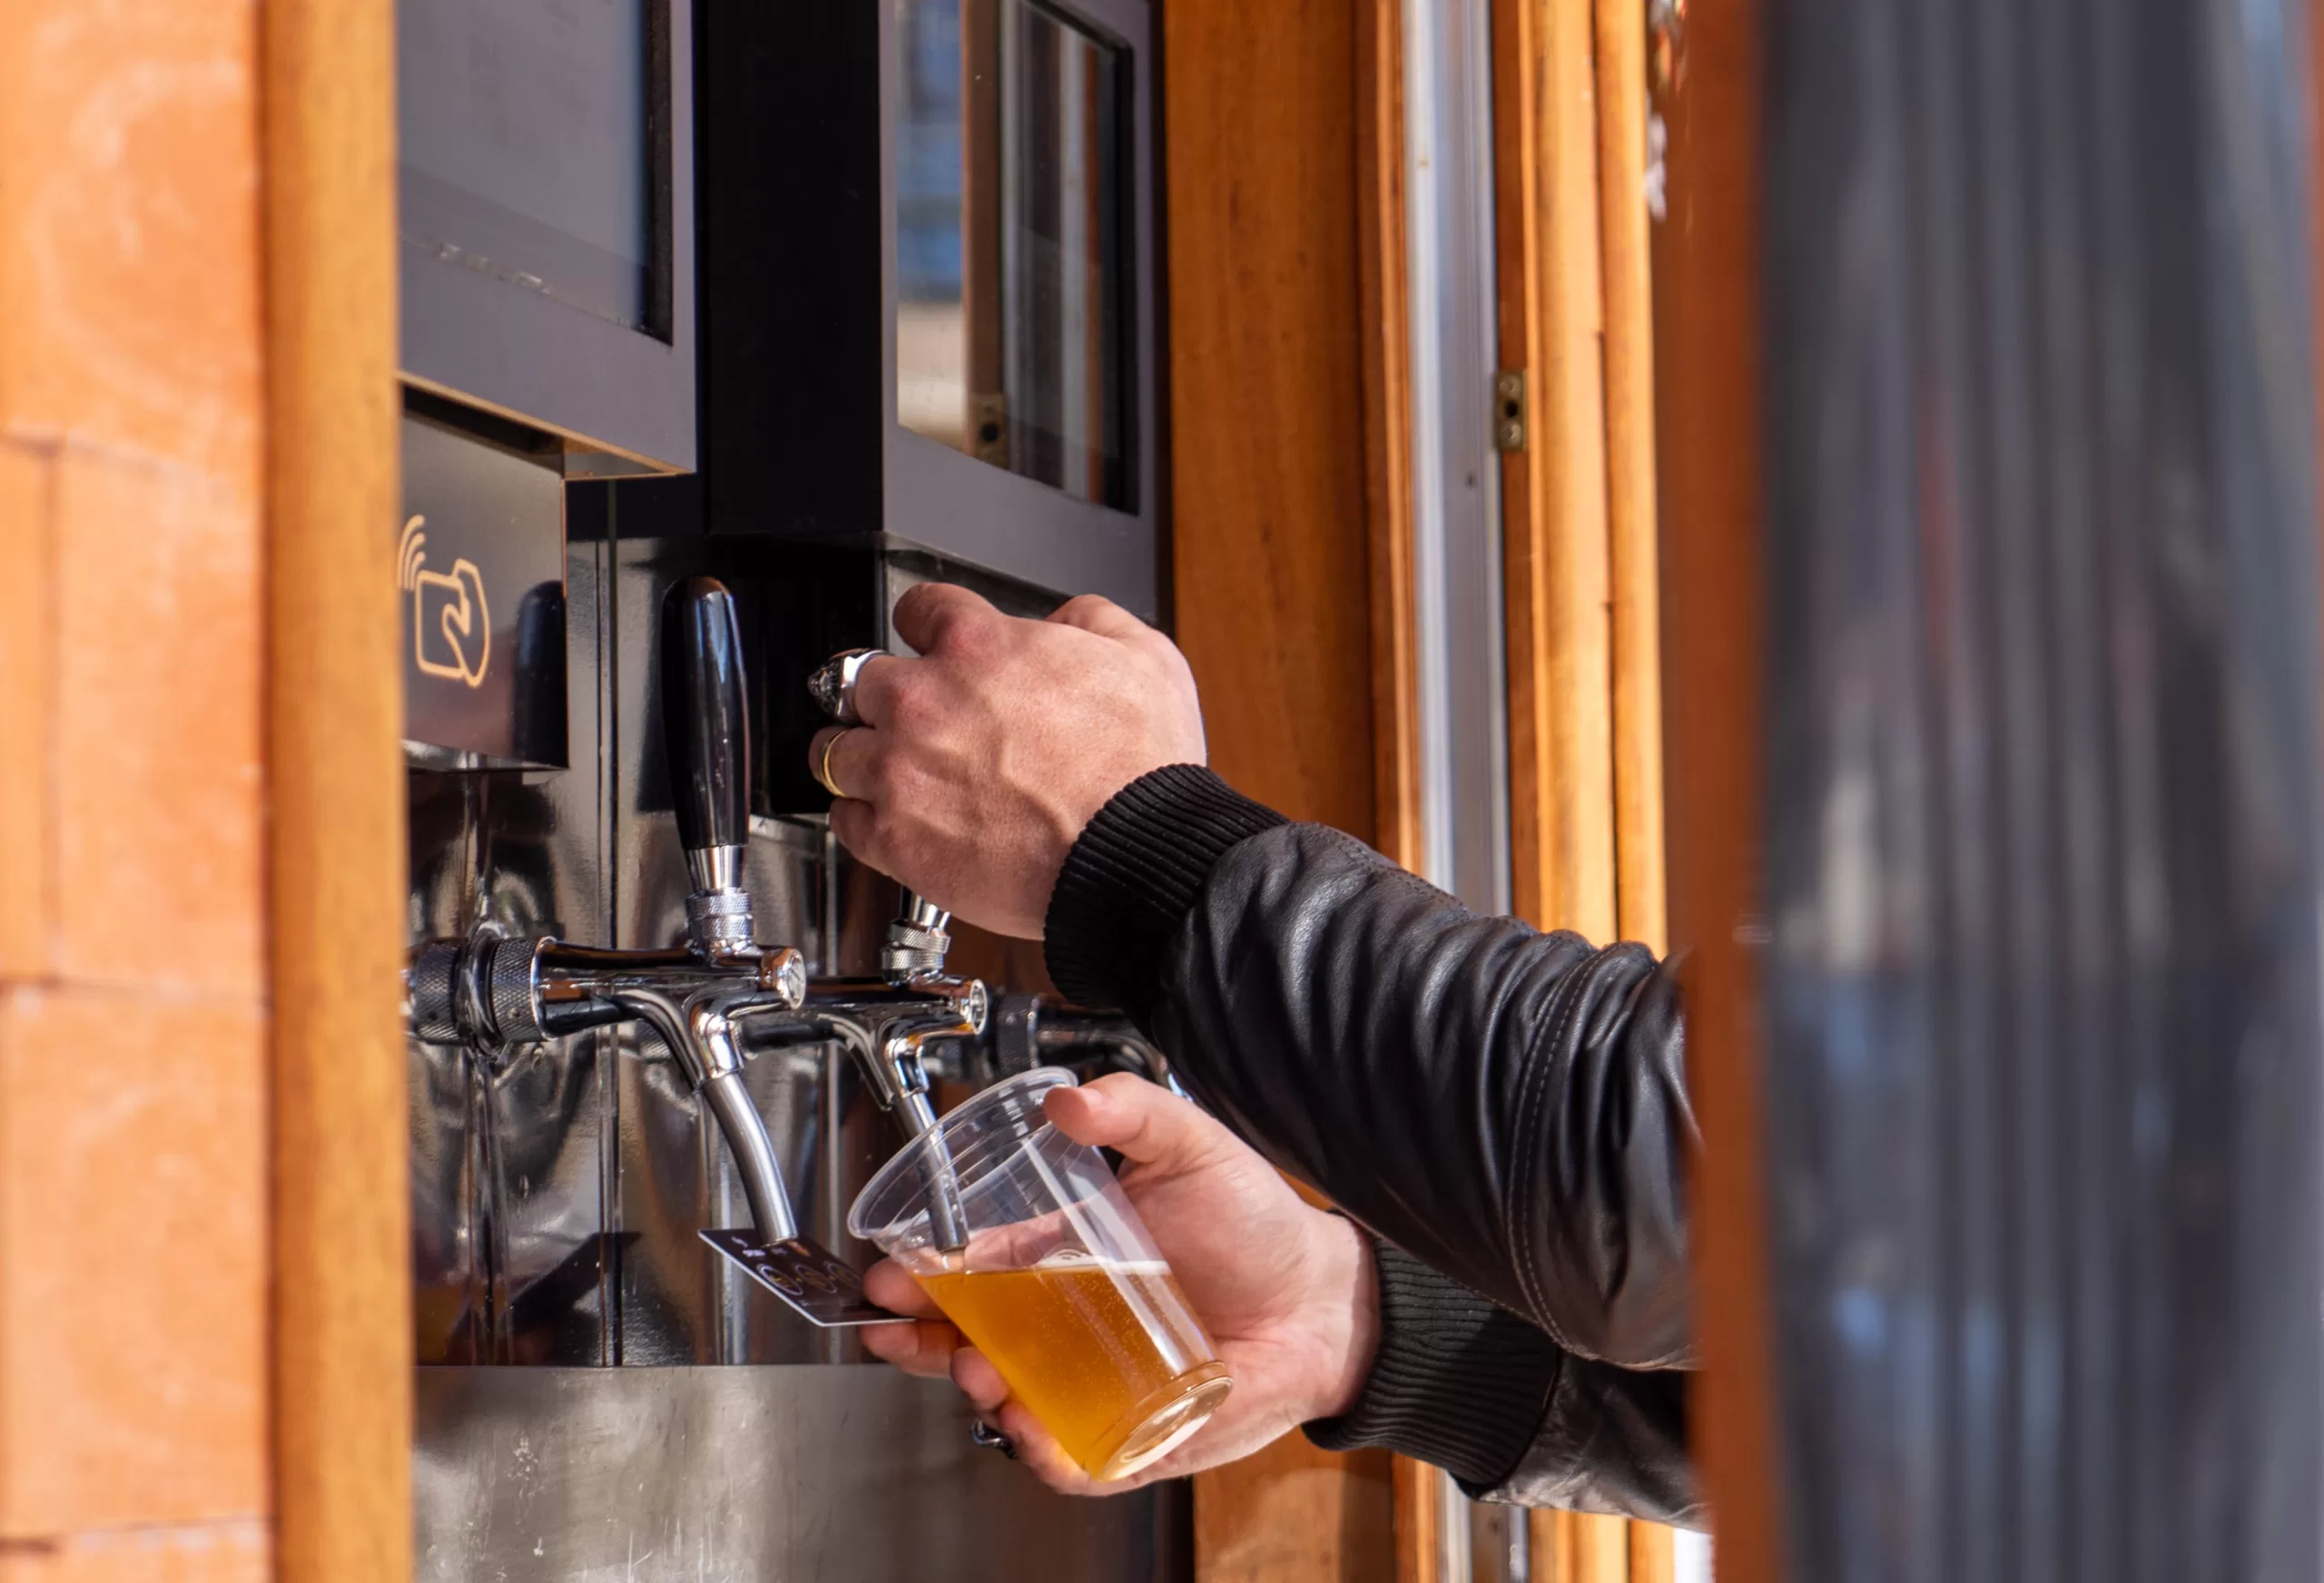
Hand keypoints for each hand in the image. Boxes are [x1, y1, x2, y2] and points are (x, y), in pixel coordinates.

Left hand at [808, 584, 1205, 937]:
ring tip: (883, 772)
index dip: (929, 627)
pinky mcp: (894, 839)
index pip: (918, 609)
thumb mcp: (1145, 657)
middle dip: (882, 696)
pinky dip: (862, 820)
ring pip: (834, 751)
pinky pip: (845, 821)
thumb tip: (1066, 622)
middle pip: (859, 680)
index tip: (932, 645)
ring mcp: (901, 771)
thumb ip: (1092, 621)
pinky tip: (888, 822)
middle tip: (906, 717)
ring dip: (857, 757)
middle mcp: (923, 701)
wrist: (1135, 859)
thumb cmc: (1143, 771)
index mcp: (978, 645)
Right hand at [859, 1074, 1378, 1494]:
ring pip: (1006, 1401)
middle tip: (904, 1328)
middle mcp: (1067, 1326)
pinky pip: (1070, 1458)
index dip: (925, 1273)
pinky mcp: (1129, 1437)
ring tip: (978, 1372)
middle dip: (922, 1339)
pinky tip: (1033, 1428)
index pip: (974, 1271)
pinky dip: (1042, 1453)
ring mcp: (1092, 1382)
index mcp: (1064, 1259)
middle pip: (968, 1340)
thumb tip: (1070, 1097)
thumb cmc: (1257, 1226)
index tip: (895, 1269)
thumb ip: (1134, 1111)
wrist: (1323, 1300)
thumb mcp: (1193, 1148)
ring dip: (976, 1391)